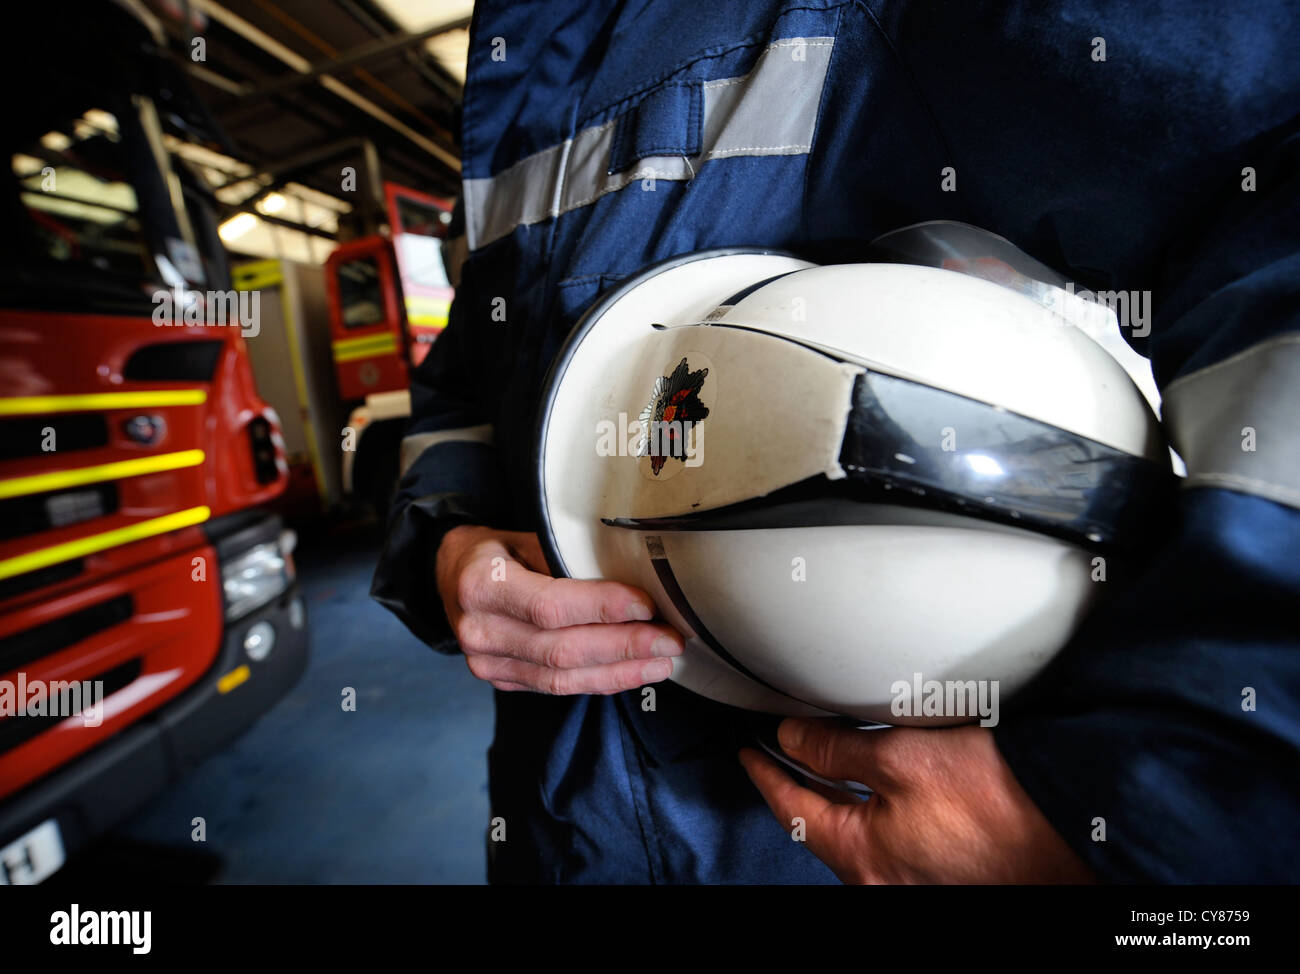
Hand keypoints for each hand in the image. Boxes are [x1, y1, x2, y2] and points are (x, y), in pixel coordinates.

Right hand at [435, 525, 682, 693]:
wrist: (450, 575)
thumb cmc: (496, 550)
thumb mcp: (523, 534)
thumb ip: (565, 554)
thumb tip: (631, 565)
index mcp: (481, 585)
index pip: (550, 605)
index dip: (602, 608)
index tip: (647, 605)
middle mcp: (479, 631)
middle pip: (561, 648)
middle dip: (623, 646)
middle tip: (669, 639)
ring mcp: (487, 662)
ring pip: (562, 677)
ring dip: (619, 671)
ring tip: (661, 662)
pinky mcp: (501, 680)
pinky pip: (556, 688)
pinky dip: (598, 681)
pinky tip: (631, 673)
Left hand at [740, 720, 1093, 883]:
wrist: (1079, 829)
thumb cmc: (997, 803)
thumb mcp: (900, 758)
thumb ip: (837, 751)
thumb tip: (792, 740)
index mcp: (863, 858)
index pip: (796, 808)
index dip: (768, 774)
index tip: (751, 752)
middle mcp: (887, 878)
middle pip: (827, 822)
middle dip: (803, 783)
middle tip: (781, 751)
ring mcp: (919, 876)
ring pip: (863, 827)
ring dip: (844, 790)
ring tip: (828, 757)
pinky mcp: (951, 867)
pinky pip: (897, 831)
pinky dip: (880, 802)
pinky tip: (888, 780)